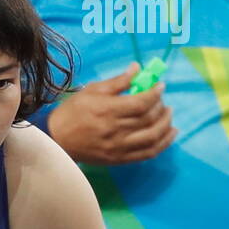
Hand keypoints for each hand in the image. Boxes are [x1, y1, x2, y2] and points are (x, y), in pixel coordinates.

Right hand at [48, 62, 176, 164]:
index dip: (155, 93)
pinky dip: (162, 144)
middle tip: (161, 100)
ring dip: (166, 125)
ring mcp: (118, 147)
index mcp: (108, 111)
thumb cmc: (73, 113)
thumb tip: (137, 69)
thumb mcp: (92, 91)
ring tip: (168, 115)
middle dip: (161, 107)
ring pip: (152, 138)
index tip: (160, 86)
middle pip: (149, 119)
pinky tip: (169, 134)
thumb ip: (117, 82)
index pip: (141, 103)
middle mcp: (115, 131)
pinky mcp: (119, 159)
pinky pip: (147, 154)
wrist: (58, 141)